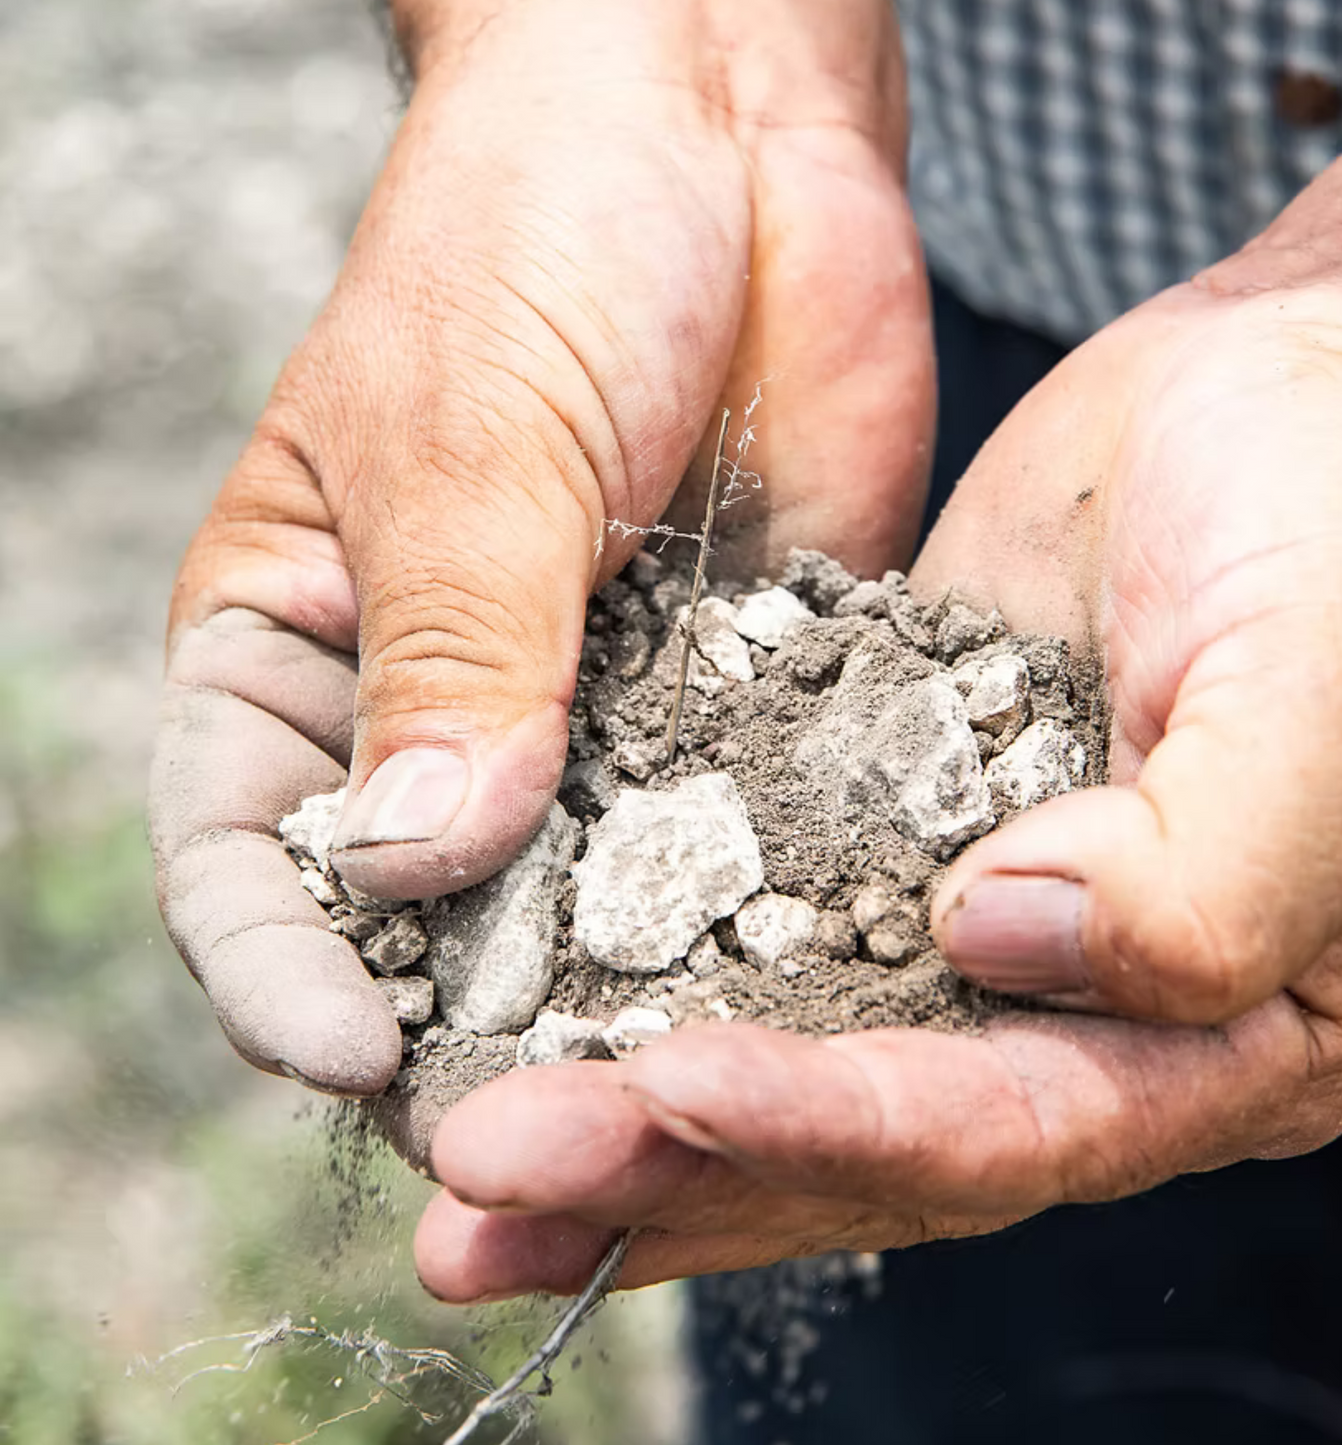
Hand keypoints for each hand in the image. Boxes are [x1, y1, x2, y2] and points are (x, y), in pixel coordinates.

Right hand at [148, 0, 931, 1093]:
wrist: (722, 126)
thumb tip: (423, 856)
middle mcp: (444, 710)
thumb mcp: (471, 435)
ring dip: (625, 992)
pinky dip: (762, 903)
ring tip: (676, 1094)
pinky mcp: (736, 696)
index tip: (355, 1052)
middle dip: (466, 1023)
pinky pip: (742, 829)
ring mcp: (599, 715)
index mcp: (303, 646)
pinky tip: (804, 970)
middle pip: (426, 919)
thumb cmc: (537, 229)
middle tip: (531, 1134)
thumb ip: (457, 650)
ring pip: (593, 899)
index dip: (285, 966)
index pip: (250, 848)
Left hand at [413, 117, 1341, 1296]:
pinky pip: (755, 936)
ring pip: (785, 1061)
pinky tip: (529, 1012)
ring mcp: (980, 938)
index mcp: (1225, 1025)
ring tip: (462, 1163)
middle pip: (865, 1141)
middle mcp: (1091, 1018)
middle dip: (671, 1167)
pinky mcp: (892, 841)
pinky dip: (643, 980)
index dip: (834, 1122)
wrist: (1294, 391)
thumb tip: (1007, 937)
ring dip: (623, 1117)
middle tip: (480, 1190)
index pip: (1008, 1123)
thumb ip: (1212, 863)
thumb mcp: (1325, 684)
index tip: (664, 1091)